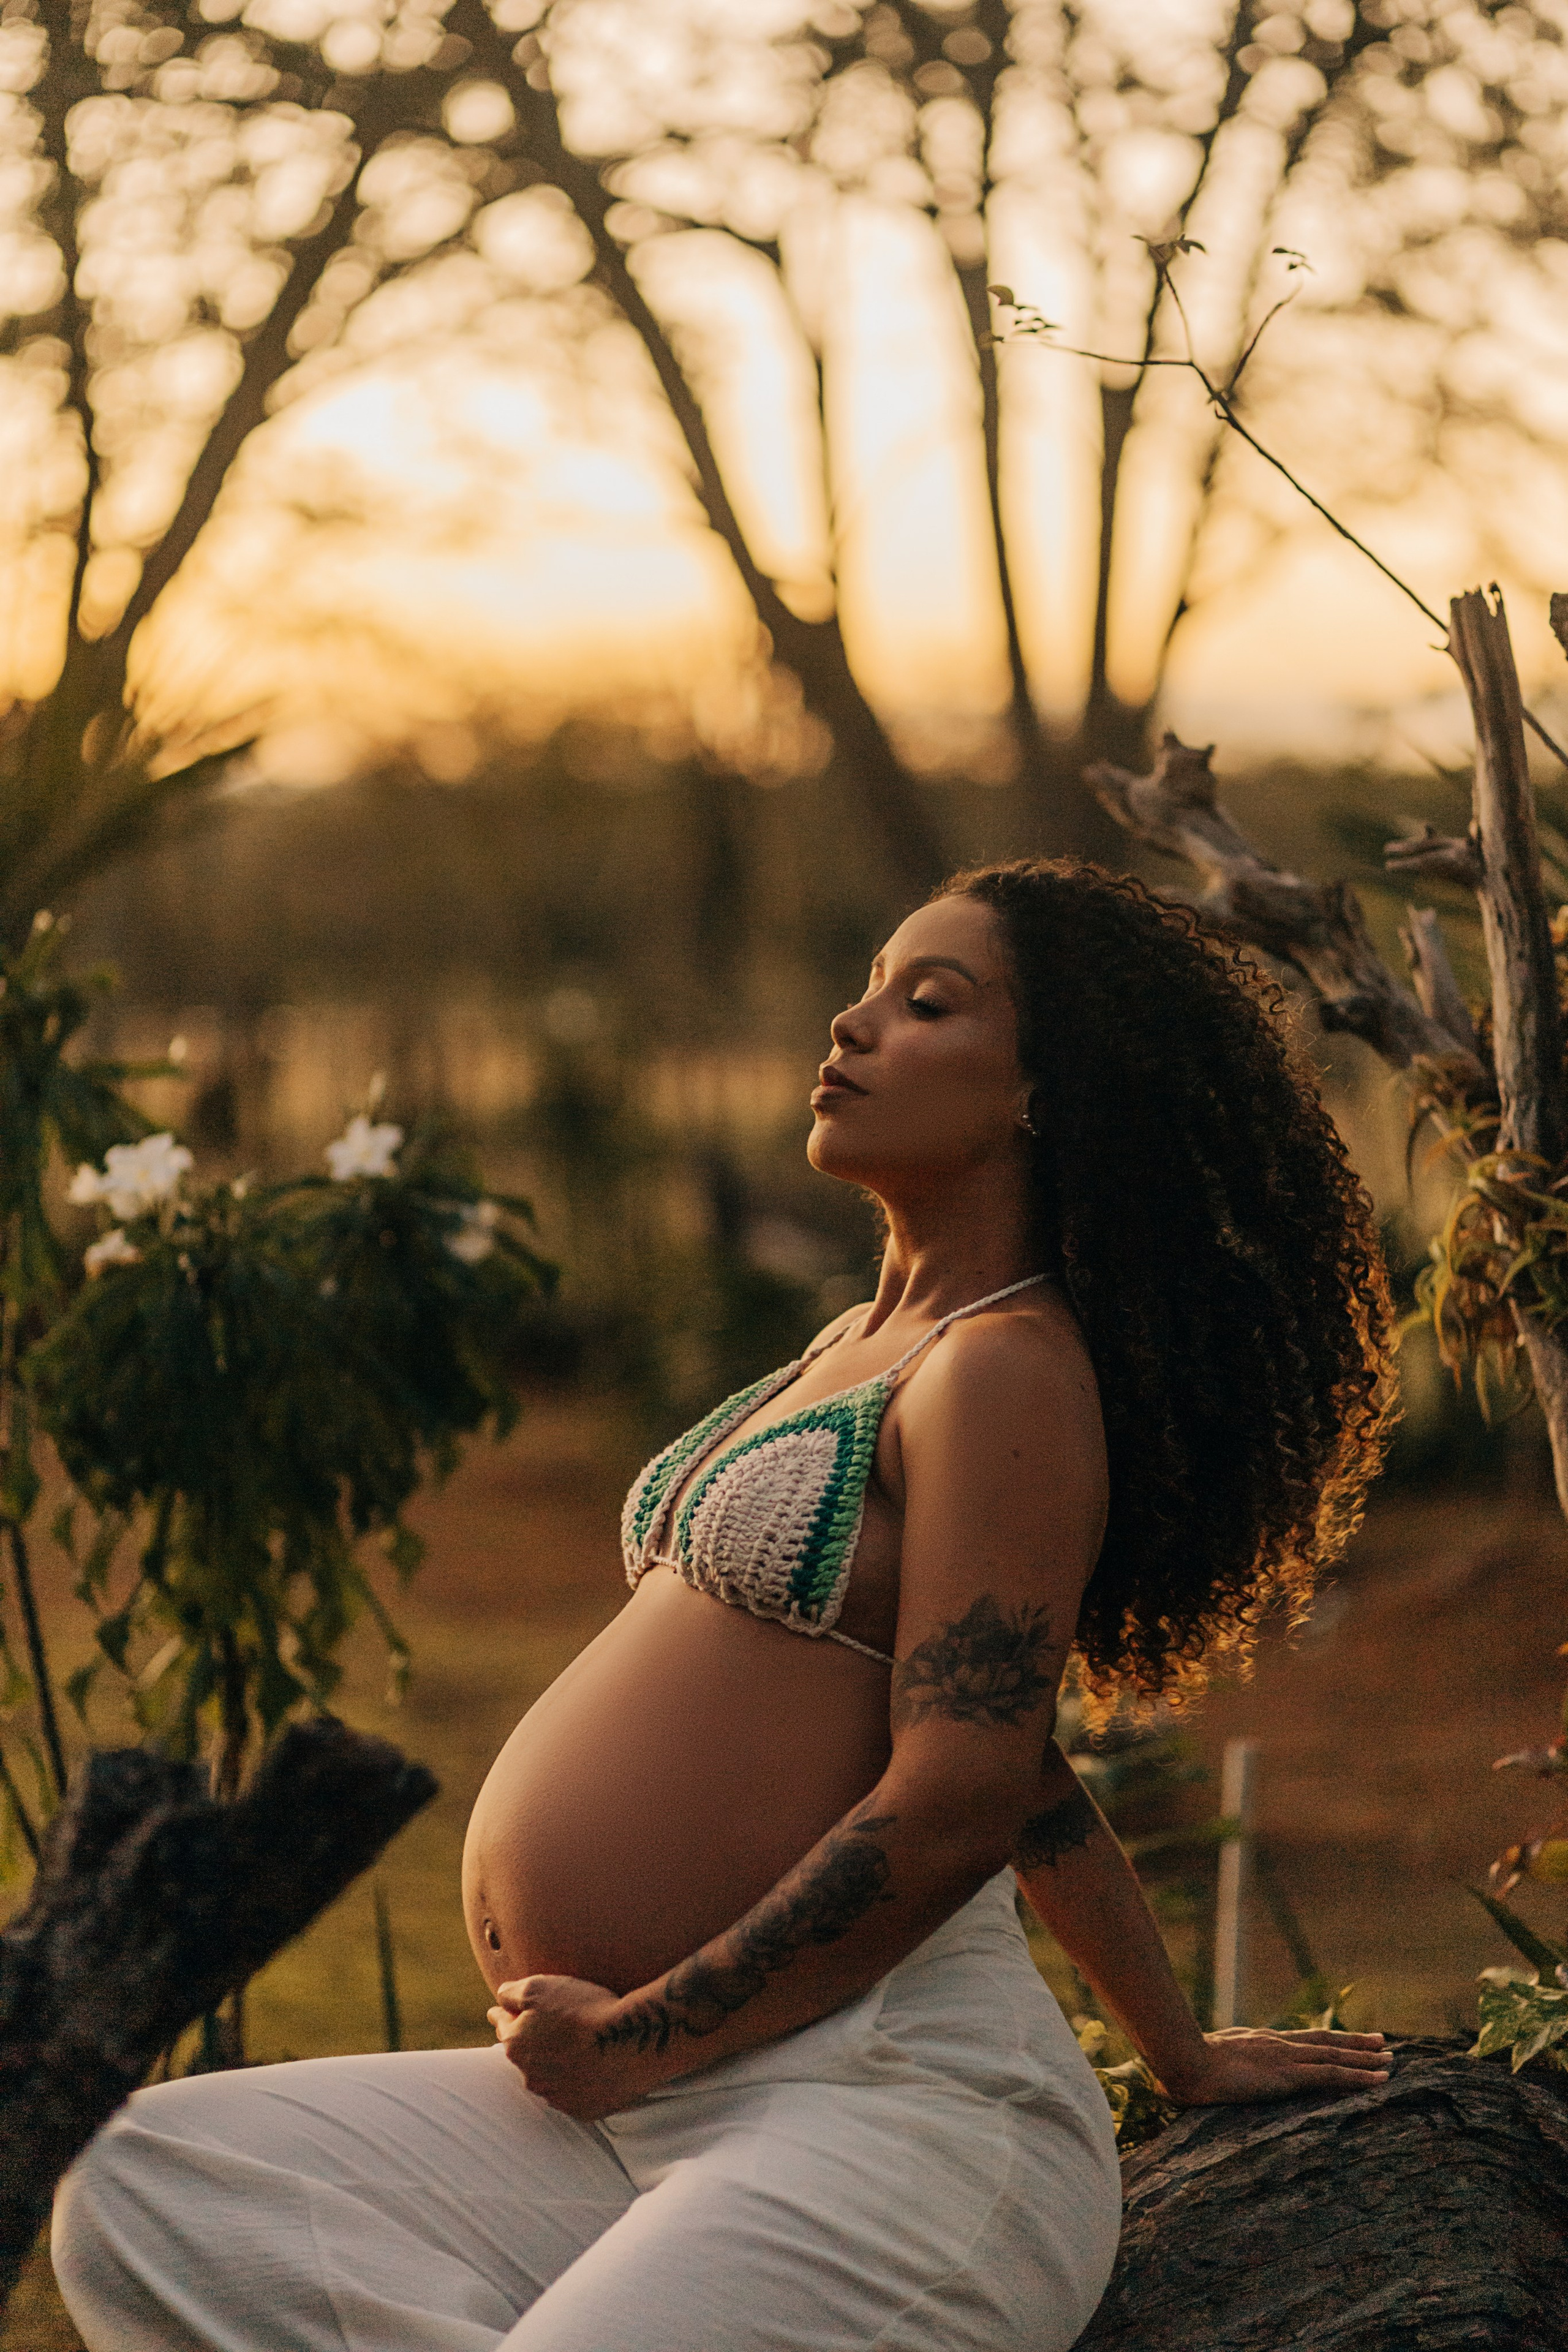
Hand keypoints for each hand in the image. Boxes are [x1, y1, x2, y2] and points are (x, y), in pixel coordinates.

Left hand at [489, 1974, 655, 2120]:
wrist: (627, 2041)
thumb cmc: (583, 2009)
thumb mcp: (540, 1987)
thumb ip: (512, 1993)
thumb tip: (501, 1997)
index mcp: (516, 2045)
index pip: (503, 2026)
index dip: (504, 2015)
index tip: (500, 2013)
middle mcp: (530, 2076)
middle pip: (525, 2054)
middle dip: (531, 2042)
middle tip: (549, 2027)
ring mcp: (556, 2096)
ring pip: (548, 2077)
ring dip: (555, 2064)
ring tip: (576, 2047)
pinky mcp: (582, 2110)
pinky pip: (574, 2095)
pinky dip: (578, 2083)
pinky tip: (592, 2068)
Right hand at [1158, 2026, 1390, 2107]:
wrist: (1185, 2062)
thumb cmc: (1186, 2066)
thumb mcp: (1208, 2062)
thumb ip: (1218, 2066)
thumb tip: (1205, 2077)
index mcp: (1261, 2042)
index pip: (1302, 2040)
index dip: (1326, 2040)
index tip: (1346, 2039)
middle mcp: (1279, 2045)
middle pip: (1326, 2042)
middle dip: (1355, 2044)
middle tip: (1382, 2043)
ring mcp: (1286, 2058)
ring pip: (1336, 2057)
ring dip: (1365, 2059)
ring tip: (1390, 2060)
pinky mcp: (1289, 2075)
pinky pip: (1333, 2076)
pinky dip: (1360, 2076)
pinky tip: (1380, 2080)